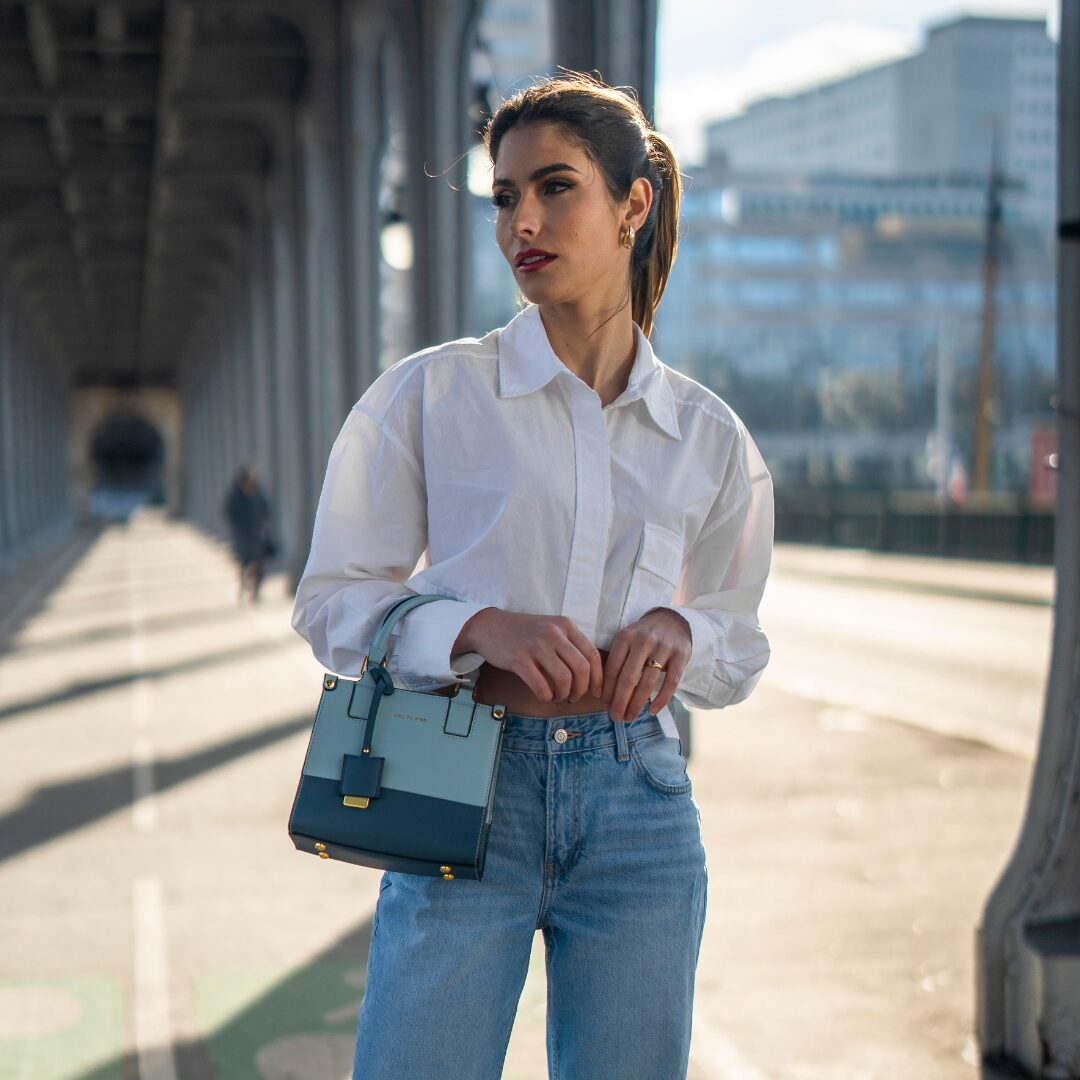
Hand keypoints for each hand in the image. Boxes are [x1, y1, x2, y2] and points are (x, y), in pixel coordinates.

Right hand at [454, 608, 603, 704]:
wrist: (489, 626)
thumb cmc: (524, 632)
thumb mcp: (551, 628)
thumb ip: (570, 644)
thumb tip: (591, 675)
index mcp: (565, 625)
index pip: (592, 655)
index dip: (598, 678)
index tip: (597, 692)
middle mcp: (554, 633)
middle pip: (581, 669)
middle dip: (582, 690)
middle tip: (574, 697)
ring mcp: (536, 645)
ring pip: (564, 679)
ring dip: (564, 695)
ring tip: (559, 697)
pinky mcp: (519, 659)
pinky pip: (541, 686)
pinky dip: (547, 696)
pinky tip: (545, 696)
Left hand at [602, 608, 690, 722]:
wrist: (673, 620)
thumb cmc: (643, 636)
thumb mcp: (627, 639)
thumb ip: (616, 660)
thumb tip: (602, 694)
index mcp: (626, 637)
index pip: (612, 668)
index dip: (607, 690)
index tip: (604, 705)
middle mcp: (643, 641)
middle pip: (628, 678)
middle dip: (619, 702)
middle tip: (615, 717)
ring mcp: (663, 648)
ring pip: (647, 683)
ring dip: (636, 704)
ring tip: (629, 717)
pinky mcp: (681, 656)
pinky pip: (671, 683)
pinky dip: (661, 700)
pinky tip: (652, 711)